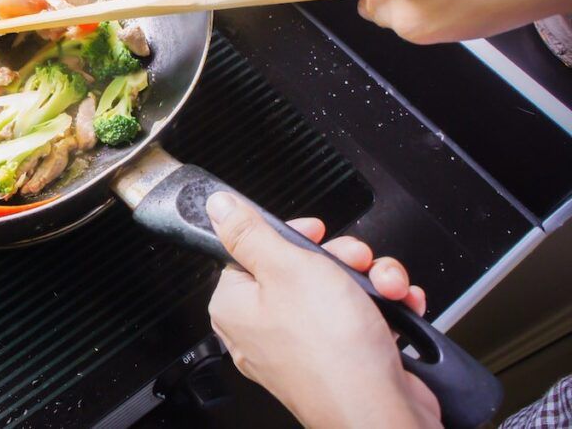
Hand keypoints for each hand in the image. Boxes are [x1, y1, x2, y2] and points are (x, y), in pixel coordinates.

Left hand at [206, 191, 441, 427]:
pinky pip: (359, 320)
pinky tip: (398, 309)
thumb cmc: (330, 351)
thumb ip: (251, 232)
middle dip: (341, 260)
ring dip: (371, 281)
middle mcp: (264, 329)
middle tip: (356, 263)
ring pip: (337, 291)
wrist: (380, 414)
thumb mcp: (287, 268)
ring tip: (385, 288)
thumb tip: (217, 208)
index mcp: (236, 305)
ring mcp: (303, 348)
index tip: (314, 234)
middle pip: (300, 268)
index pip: (252, 252)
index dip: (289, 237)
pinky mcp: (340, 360)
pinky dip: (383, 310)